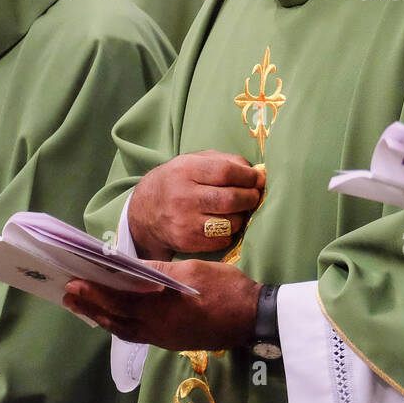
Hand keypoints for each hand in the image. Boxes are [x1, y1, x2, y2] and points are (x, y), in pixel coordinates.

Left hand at [63, 260, 260, 350]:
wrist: (252, 317)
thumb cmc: (225, 288)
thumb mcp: (192, 270)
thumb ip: (158, 271)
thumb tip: (128, 266)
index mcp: (160, 308)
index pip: (118, 299)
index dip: (94, 291)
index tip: (74, 282)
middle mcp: (156, 328)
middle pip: (115, 317)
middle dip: (90, 305)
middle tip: (68, 295)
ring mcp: (163, 338)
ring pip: (123, 329)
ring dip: (101, 317)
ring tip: (83, 306)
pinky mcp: (170, 342)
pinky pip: (135, 335)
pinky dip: (119, 325)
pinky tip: (114, 318)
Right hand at [127, 151, 263, 259]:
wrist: (145, 211)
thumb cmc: (178, 180)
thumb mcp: (195, 160)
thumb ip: (226, 161)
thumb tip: (258, 173)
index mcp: (186, 170)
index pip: (226, 172)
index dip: (248, 176)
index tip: (258, 178)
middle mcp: (183, 196)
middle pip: (231, 199)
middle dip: (250, 197)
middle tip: (254, 195)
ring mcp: (184, 222)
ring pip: (231, 222)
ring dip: (242, 216)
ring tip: (239, 209)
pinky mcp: (187, 242)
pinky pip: (223, 240)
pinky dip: (231, 232)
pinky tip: (225, 223)